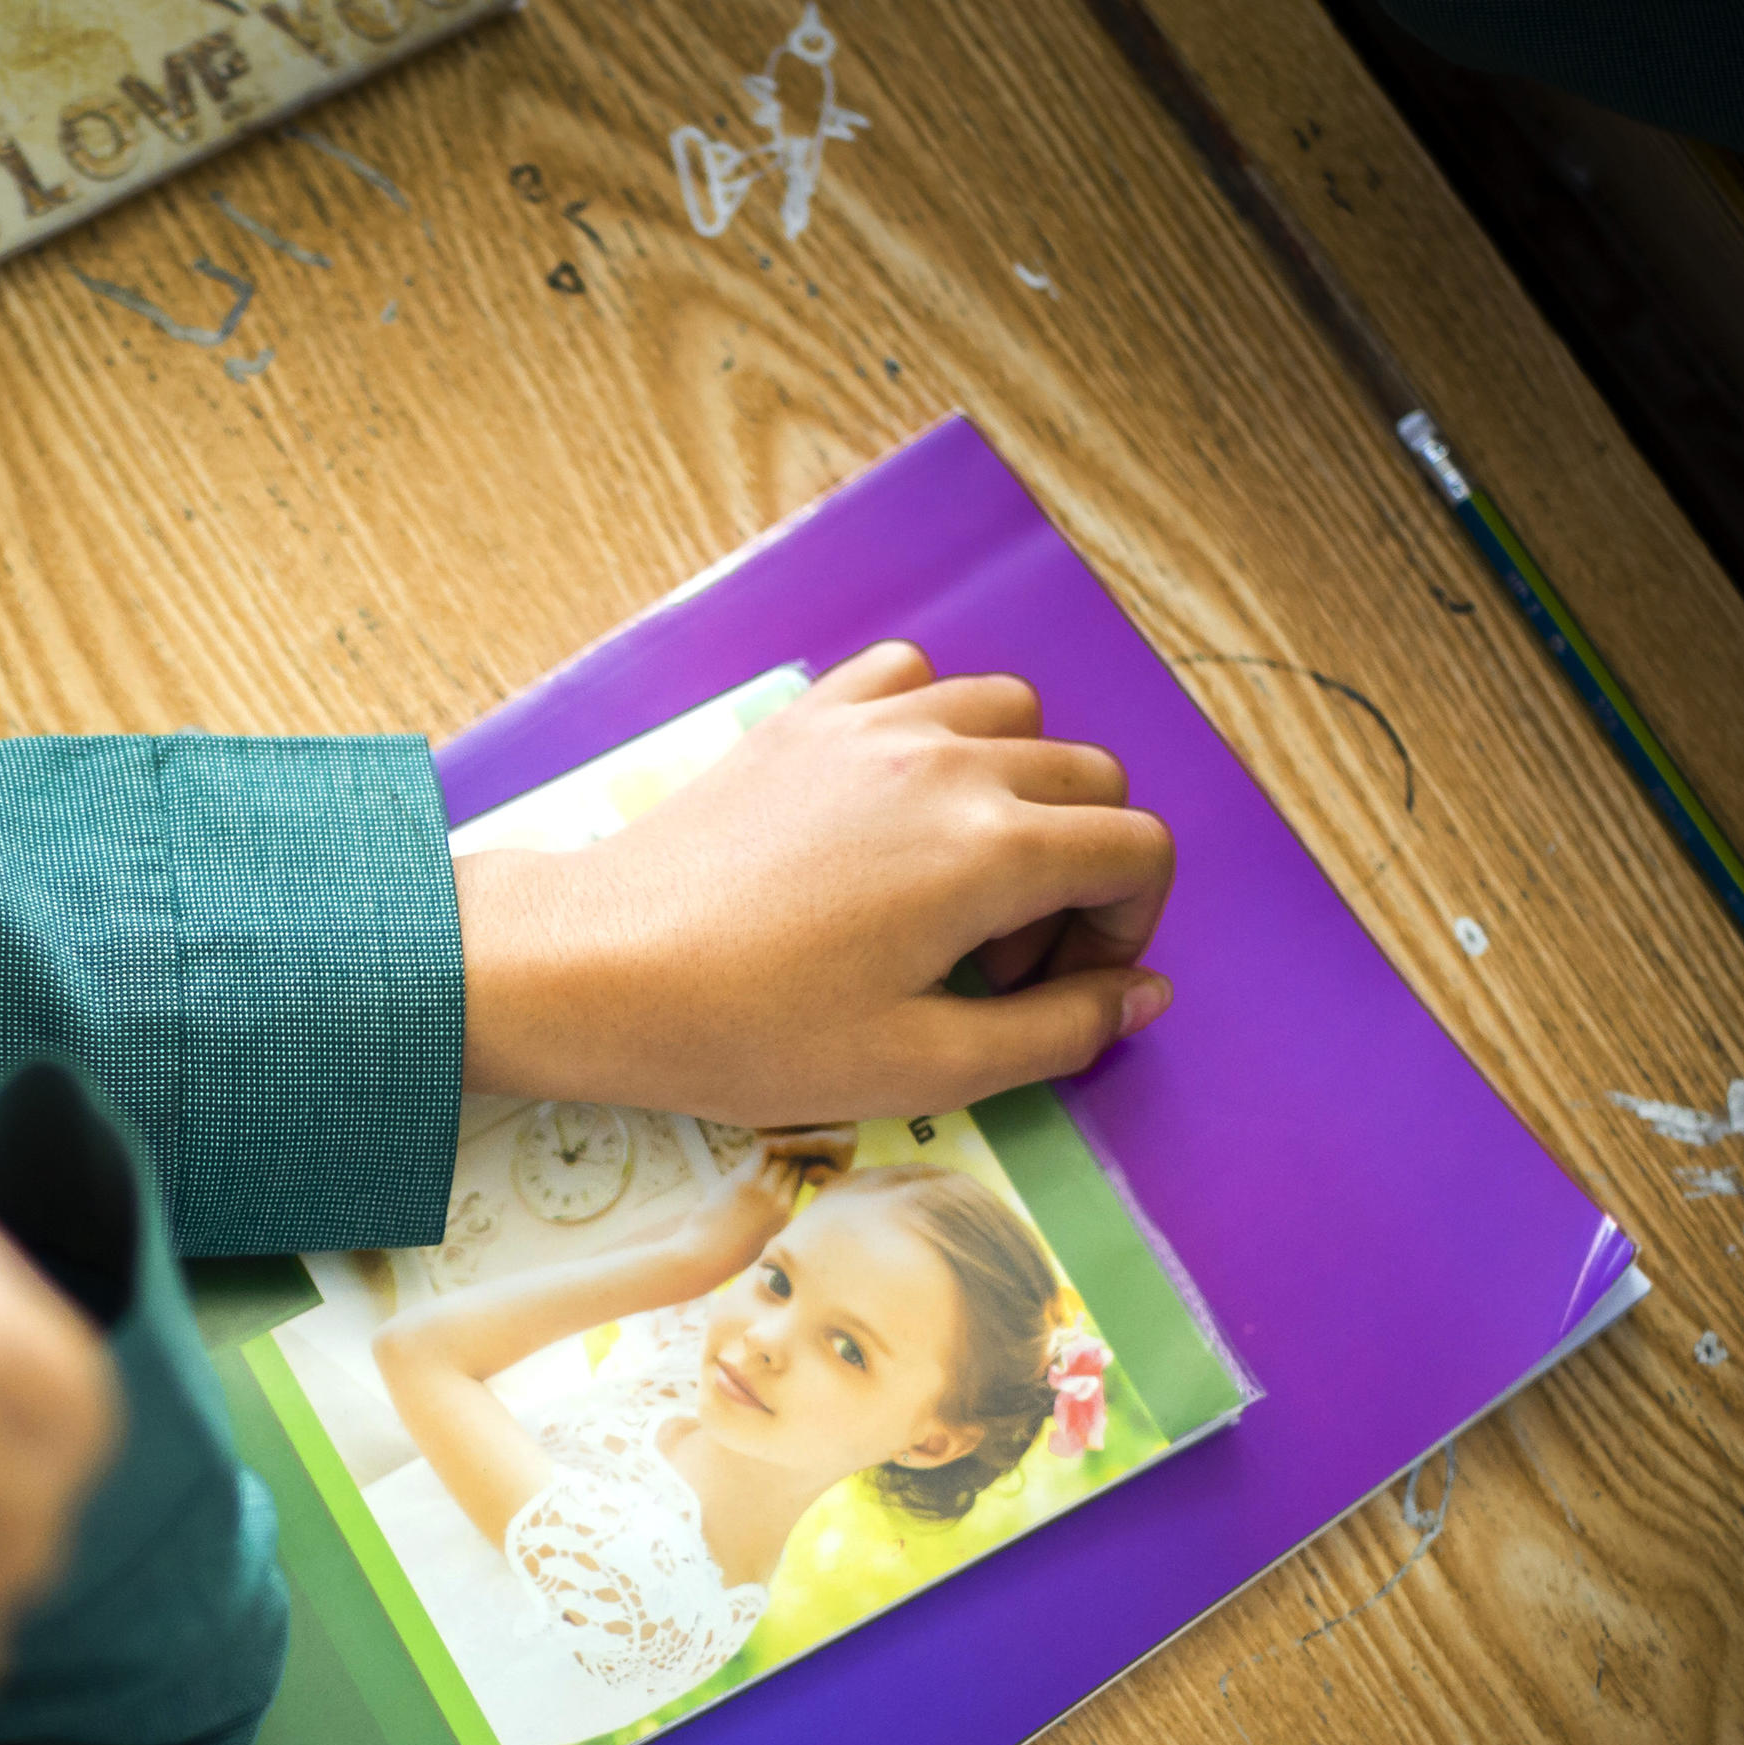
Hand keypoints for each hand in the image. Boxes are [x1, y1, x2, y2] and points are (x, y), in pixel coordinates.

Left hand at [455, 643, 1173, 1120]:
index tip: (1060, 983)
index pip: (1138, 848)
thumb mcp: (923, 1068)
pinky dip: (936, 725)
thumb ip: (1056, 1032)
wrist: (601, 967)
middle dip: (1080, 869)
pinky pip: (916, 676)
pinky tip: (896, 802)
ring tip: (956, 878)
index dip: (1126, 926)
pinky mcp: (810, 716)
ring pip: (1014, 715)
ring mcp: (876, 723)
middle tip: (1001, 959)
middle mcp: (950, 760)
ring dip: (1021, 790)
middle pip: (1091, 779)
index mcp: (993, 849)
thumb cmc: (750, 1031)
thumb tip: (1142, 995)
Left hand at [665, 1128, 856, 1284]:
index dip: (797, 1157)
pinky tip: (757, 1123)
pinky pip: (766, 1148)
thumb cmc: (722, 1251)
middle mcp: (783, 1202)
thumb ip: (766, 1220)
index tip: (790, 1141)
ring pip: (786, 1153)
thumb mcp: (754, 1239)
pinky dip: (765, 1135)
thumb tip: (764, 1209)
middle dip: (795, 1142)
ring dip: (782, 1134)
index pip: (802, 1178)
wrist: (703, 1259)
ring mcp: (767, 1191)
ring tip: (773, 1117)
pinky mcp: (747, 1181)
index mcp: (787, 1216)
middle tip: (788, 1122)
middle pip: (798, 1162)